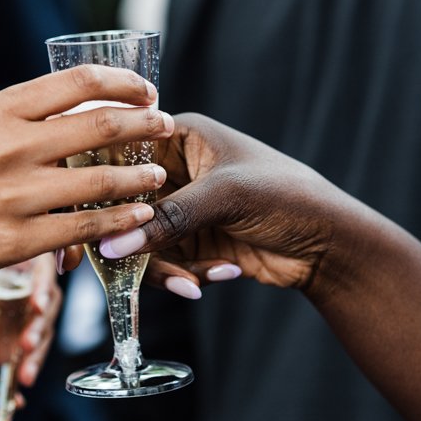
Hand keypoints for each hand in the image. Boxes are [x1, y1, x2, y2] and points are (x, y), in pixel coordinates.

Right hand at [0, 65, 173, 303]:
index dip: (123, 82)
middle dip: (145, 124)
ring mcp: (17, 194)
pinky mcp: (20, 239)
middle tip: (166, 125)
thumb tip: (75, 109)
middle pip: (101, 124)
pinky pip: (86, 226)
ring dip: (140, 176)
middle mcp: (11, 146)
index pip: (79, 81)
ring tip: (158, 175)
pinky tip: (140, 216)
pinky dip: (121, 220)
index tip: (146, 90)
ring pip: (102, 178)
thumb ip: (20, 120)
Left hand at [0, 253, 61, 387]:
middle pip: (48, 305)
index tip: (37, 305)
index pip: (43, 268)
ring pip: (43, 333)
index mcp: (21, 263)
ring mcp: (29, 314)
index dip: (44, 286)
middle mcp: (32, 286)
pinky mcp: (23, 338)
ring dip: (37, 355)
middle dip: (39, 328)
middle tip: (27, 345)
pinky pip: (30, 355)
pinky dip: (24, 374)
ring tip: (25, 376)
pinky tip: (18, 396)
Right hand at [96, 113, 350, 297]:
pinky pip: (164, 265)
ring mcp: (177, 210)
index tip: (90, 219)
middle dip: (132, 241)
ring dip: (165, 269)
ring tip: (194, 284)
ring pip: (139, 243)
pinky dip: (187, 277)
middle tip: (131, 266)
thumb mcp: (224, 198)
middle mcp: (170, 171)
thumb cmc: (285, 196)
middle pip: (122, 206)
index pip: (119, 154)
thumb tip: (113, 245)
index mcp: (175, 137)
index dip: (100, 185)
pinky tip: (224, 274)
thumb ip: (167, 219)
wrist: (330, 243)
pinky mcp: (188, 244)